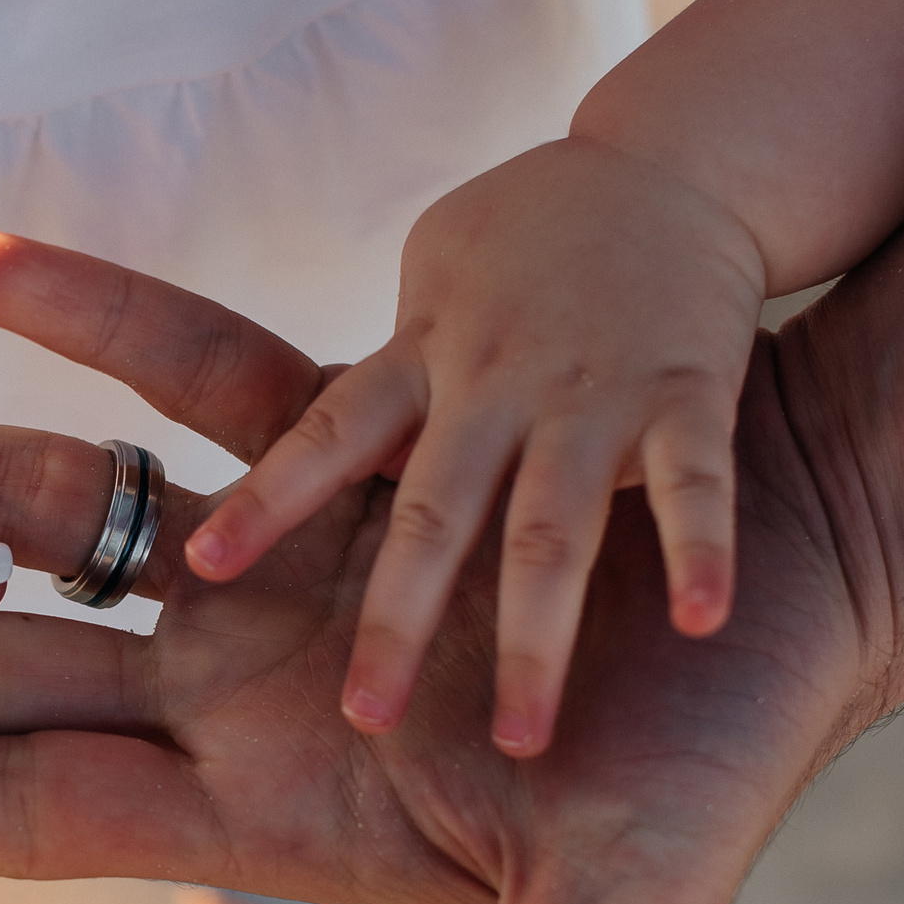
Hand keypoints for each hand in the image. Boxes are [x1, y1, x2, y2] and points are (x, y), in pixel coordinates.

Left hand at [183, 139, 767, 756]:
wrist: (675, 164)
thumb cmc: (522, 251)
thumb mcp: (427, 294)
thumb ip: (381, 395)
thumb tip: (297, 486)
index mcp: (418, 362)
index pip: (324, 434)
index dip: (267, 499)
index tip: (201, 565)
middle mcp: (493, 383)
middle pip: (434, 514)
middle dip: (400, 618)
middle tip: (364, 716)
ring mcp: (592, 392)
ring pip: (552, 529)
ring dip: (540, 636)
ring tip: (522, 739)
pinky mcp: (689, 391)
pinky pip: (696, 482)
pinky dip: (701, 550)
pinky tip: (702, 622)